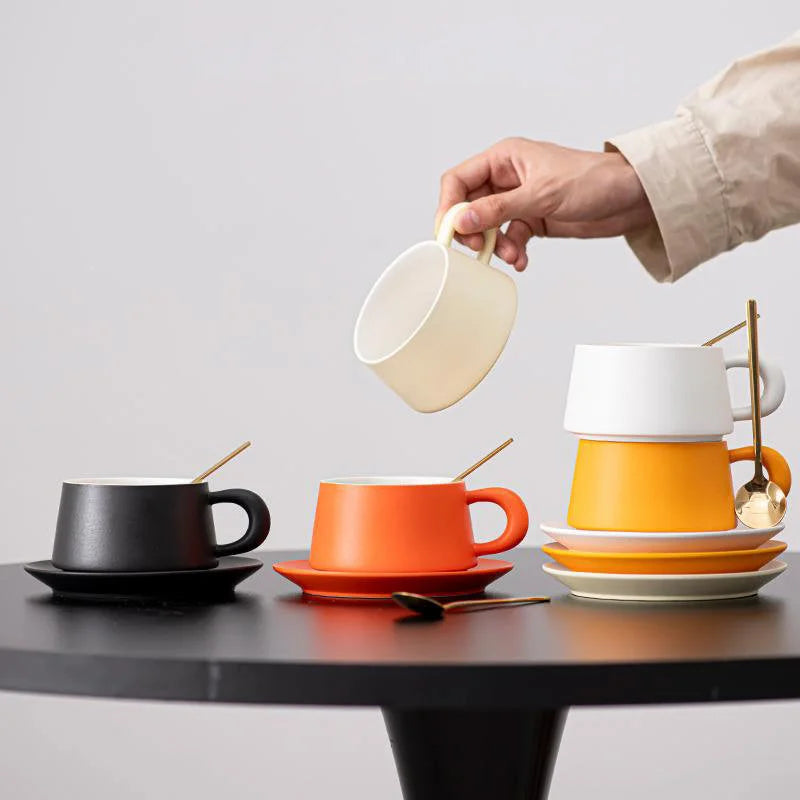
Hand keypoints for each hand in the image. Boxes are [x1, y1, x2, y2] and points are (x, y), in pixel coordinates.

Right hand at [436, 138, 653, 270]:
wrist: (630, 197)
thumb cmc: (593, 181)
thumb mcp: (541, 195)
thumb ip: (499, 209)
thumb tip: (463, 221)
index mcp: (504, 158)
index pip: (458, 180)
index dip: (449, 207)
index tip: (450, 233)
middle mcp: (507, 177)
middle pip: (469, 207)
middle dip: (474, 231)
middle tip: (481, 248)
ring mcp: (518, 200)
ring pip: (489, 226)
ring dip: (496, 245)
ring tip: (513, 255)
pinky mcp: (532, 219)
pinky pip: (509, 238)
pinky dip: (513, 251)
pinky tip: (523, 260)